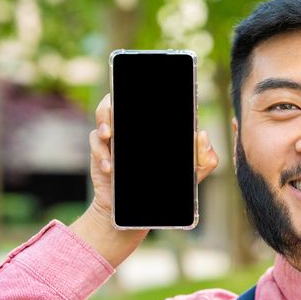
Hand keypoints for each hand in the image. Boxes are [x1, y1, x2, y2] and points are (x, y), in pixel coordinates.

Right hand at [71, 93, 218, 266]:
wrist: (141, 208)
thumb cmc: (168, 185)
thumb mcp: (192, 173)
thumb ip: (205, 157)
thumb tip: (201, 134)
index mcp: (153, 126)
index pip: (147, 101)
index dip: (142, 91)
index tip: (144, 91)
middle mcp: (133, 126)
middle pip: (119, 101)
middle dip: (114, 103)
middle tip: (120, 116)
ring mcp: (116, 137)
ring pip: (103, 116)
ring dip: (103, 122)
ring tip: (109, 135)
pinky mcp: (101, 151)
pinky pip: (95, 143)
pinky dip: (100, 152)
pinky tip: (109, 166)